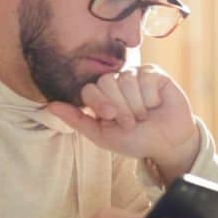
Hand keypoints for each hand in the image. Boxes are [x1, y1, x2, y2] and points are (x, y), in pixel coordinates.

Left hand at [47, 65, 200, 182]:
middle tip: (133, 121)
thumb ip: (77, 120)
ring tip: (145, 115)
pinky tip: (156, 104)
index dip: (101, 104)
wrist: (167, 144)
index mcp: (102, 95)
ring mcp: (135, 76)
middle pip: (107, 82)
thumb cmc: (136, 140)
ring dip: (138, 105)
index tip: (113, 118)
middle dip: (122, 108)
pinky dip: (151, 98)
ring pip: (127, 81)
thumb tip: (49, 106)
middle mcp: (117, 82)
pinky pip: (146, 78)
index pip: (91, 89)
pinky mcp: (154, 74)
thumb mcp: (102, 135)